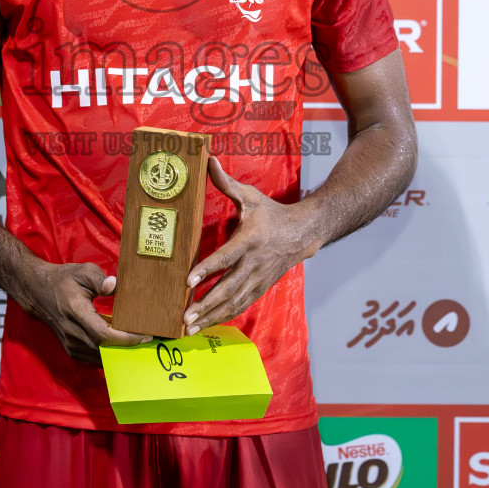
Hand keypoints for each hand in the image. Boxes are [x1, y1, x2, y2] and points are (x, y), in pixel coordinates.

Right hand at [15, 261, 150, 364]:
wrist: (38, 292)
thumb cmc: (64, 280)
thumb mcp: (82, 271)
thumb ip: (99, 279)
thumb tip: (114, 285)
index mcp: (76, 312)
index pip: (104, 334)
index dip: (126, 339)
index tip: (145, 335)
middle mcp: (72, 332)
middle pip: (104, 349)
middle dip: (128, 347)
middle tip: (149, 340)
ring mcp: (70, 344)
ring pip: (100, 356)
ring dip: (120, 353)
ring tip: (140, 344)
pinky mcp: (71, 349)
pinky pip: (94, 357)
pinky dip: (109, 354)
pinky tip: (123, 347)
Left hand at [182, 157, 323, 333]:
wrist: (304, 233)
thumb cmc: (271, 213)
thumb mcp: (251, 196)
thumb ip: (226, 183)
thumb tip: (208, 160)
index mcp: (250, 240)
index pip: (226, 257)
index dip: (207, 269)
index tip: (188, 281)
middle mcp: (254, 263)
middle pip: (228, 287)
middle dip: (205, 304)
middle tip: (184, 316)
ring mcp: (258, 279)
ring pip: (233, 302)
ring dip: (211, 316)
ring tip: (189, 327)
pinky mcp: (260, 288)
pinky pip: (240, 306)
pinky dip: (222, 317)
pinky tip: (205, 325)